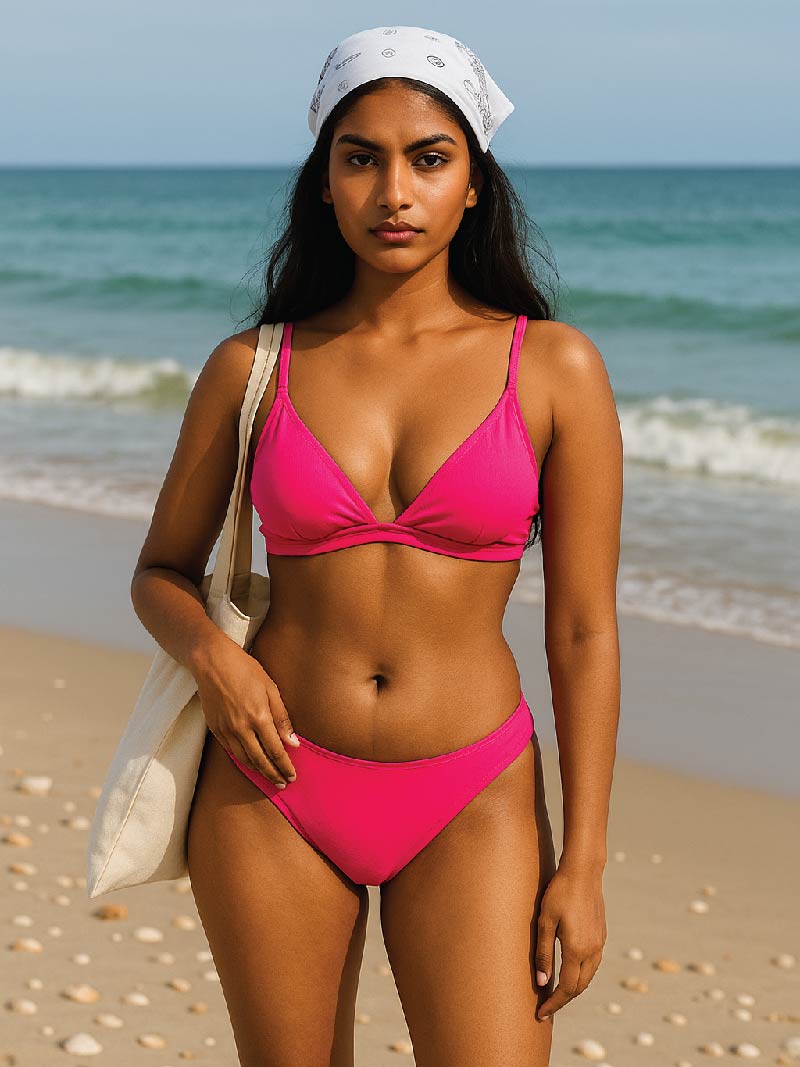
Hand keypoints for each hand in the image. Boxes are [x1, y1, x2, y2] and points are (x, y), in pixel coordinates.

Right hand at [193, 633, 300, 787]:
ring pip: (243, 759)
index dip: (285, 766)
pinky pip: (230, 751)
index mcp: (259, 717)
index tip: (293, 776)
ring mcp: (226, 730)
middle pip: (260, 760)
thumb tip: (293, 743)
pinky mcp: (215, 729)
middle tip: (283, 783)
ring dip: (258, 772)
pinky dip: (242, 760)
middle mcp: (241, 728)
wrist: (212, 662)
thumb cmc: (245, 669)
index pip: (275, 751)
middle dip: (273, 774)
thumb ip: (282, 717)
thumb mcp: (271, 688)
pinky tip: (250, 762)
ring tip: (269, 778)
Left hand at [533, 864, 606, 1020]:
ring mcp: (599, 943)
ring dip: (573, 988)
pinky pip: (592, 964)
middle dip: (563, 1000)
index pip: (566, 988)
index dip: (554, 1004)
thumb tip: (542, 983)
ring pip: (588, 977)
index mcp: (577, 950)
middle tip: (546, 1008)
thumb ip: (543, 953)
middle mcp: (592, 950)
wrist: (583, 871)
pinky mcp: (601, 934)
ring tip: (556, 993)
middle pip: (579, 987)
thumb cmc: (559, 892)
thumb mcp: (545, 921)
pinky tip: (570, 971)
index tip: (541, 1014)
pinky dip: (581, 974)